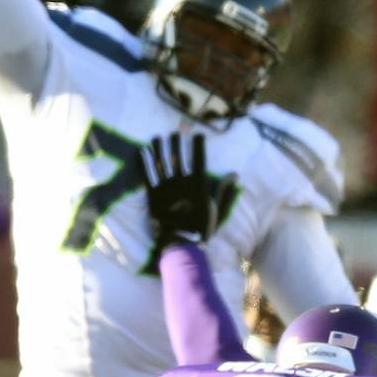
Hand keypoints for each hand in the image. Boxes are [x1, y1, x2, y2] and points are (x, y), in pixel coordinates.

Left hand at [142, 133, 221, 247]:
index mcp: (197, 184)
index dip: (198, 144)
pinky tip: (141, 151)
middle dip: (176, 141)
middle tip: (176, 132)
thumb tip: (234, 174)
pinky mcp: (152, 195)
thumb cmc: (201, 228)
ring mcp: (165, 188)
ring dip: (158, 147)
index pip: (199, 158)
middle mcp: (181, 182)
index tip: (199, 134)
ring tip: (157, 137)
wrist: (181, 244)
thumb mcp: (217, 210)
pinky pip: (146, 175)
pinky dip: (143, 162)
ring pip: (160, 162)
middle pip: (177, 156)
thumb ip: (225, 191)